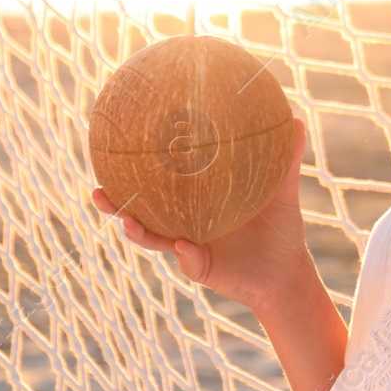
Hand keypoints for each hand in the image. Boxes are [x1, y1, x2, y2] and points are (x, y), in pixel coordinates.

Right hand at [91, 113, 315, 316]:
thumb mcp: (282, 189)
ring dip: (135, 230)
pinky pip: (189, 261)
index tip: (116, 148)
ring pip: (153, 239)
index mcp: (197, 203)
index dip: (138, 171)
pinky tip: (184, 244)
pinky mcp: (203, 268)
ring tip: (123, 220)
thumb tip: (295, 117)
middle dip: (116, 204)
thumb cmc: (280, 229)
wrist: (288, 273)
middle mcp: (186, 224)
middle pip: (141, 213)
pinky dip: (185, 254)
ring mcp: (190, 248)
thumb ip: (286, 158)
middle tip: (95, 189)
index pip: (161, 185)